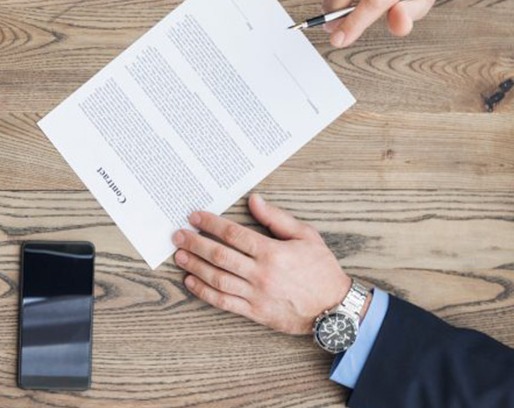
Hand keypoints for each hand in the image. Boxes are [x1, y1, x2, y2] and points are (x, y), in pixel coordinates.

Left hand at [171, 194, 353, 335]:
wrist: (335, 309)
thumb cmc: (322, 271)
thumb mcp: (306, 237)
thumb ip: (277, 218)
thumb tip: (254, 200)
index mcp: (273, 252)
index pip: (233, 234)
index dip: (210, 224)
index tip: (194, 217)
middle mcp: (261, 274)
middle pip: (219, 255)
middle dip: (195, 243)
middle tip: (178, 235)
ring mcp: (256, 295)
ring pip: (217, 279)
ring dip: (195, 265)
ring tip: (180, 255)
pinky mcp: (255, 312)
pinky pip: (223, 302)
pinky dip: (204, 292)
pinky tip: (191, 281)